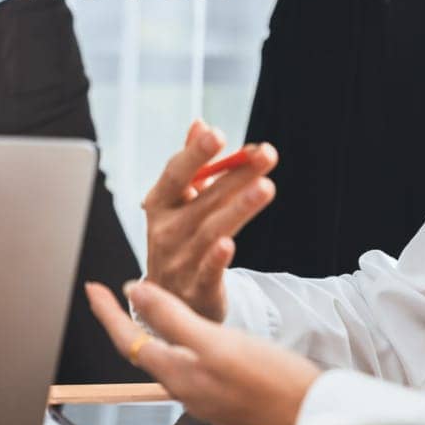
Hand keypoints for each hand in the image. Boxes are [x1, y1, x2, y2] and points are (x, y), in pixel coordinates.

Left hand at [87, 278, 319, 424]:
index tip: (92, 288)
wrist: (312, 416)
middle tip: (111, 296)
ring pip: (166, 357)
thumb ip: (172, 318)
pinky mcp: (224, 396)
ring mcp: (204, 395)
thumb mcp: (215, 342)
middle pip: (141, 349)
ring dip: (152, 330)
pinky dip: (180, 342)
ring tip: (147, 307)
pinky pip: (190, 364)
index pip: (126, 338)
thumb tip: (135, 292)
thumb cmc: (269, 382)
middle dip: (123, 321)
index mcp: (176, 373)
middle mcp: (184, 388)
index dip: (106, 311)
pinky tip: (191, 334)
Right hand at [143, 120, 277, 321]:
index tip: (217, 133)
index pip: (176, 173)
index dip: (196, 153)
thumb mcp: (178, 203)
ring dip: (238, 208)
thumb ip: (191, 164)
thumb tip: (200, 124)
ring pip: (211, 230)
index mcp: (160, 204)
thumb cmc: (179, 241)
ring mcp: (179, 260)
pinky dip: (217, 258)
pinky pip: (207, 271)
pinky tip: (229, 243)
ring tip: (265, 187)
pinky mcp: (196, 288)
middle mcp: (166, 230)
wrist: (169, 300)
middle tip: (265, 154)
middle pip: (203, 198)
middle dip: (235, 175)